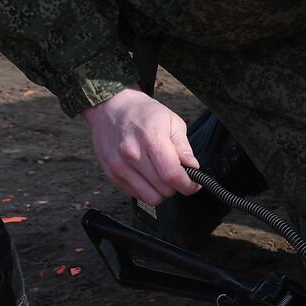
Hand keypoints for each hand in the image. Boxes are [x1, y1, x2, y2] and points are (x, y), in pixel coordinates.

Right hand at [79, 87, 198, 203]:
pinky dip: (147, 190)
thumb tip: (192, 168)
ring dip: (162, 192)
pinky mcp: (112, 174)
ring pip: (151, 198)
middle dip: (177, 187)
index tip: (194, 184)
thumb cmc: (143, 112)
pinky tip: (149, 176)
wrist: (111, 107)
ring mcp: (119, 166)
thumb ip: (183, 147)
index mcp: (151, 138)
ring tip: (163, 177)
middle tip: (179, 175)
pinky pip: (136, 195)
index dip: (188, 185)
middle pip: (163, 189)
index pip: (172, 175)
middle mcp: (132, 154)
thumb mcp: (171, 121)